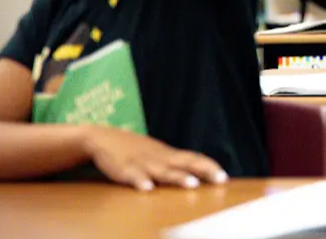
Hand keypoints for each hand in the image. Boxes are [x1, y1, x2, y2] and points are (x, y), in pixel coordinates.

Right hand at [83, 126, 226, 190]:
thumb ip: (175, 164)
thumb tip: (198, 173)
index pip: (194, 158)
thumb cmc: (135, 150)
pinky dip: (139, 181)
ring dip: (177, 177)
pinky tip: (147, 188)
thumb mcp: (157, 155)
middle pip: (185, 162)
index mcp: (168, 154)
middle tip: (219, 179)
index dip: (209, 166)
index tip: (224, 177)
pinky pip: (132, 175)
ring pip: (162, 170)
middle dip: (203, 170)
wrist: (101, 137)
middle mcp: (159, 157)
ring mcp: (141, 162)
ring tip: (191, 184)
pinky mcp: (123, 168)